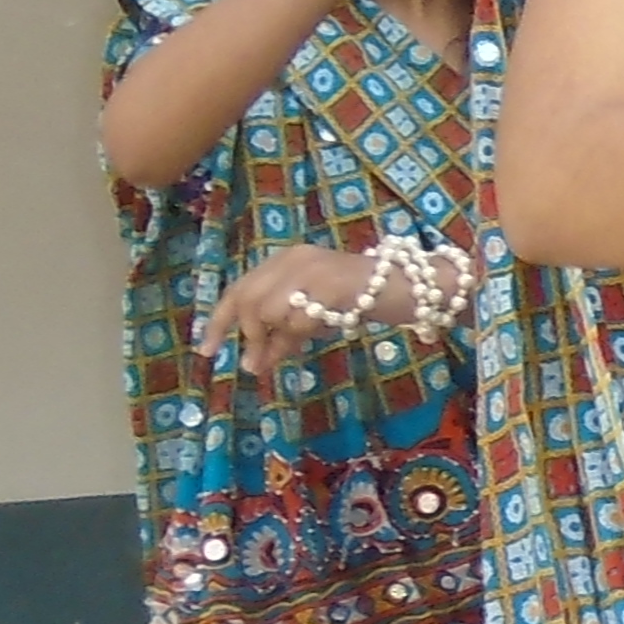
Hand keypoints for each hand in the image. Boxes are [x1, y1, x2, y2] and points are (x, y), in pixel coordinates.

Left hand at [201, 242, 384, 381]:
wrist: (415, 286)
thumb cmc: (364, 301)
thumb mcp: (315, 318)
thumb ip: (284, 333)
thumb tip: (254, 364)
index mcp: (288, 260)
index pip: (240, 289)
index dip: (219, 321)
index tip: (208, 352)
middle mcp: (295, 259)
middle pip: (246, 298)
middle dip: (245, 333)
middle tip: (253, 363)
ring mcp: (313, 270)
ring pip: (268, 310)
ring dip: (275, 337)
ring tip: (291, 350)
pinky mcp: (332, 285)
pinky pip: (299, 316)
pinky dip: (300, 334)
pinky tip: (317, 335)